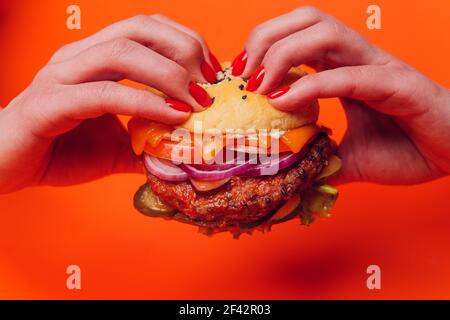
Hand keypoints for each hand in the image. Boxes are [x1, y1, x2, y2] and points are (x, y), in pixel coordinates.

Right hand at [0, 14, 218, 192]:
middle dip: (184, 49)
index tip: (213, 73)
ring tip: (198, 101)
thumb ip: (148, 143)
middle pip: (139, 28)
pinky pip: (105, 94)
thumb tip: (185, 151)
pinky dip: (145, 103)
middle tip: (210, 83)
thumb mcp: (116, 146)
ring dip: (169, 74)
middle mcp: (78, 57)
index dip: (186, 43)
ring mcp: (61, 76)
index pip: (147, 29)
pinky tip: (172, 117)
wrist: (3, 167)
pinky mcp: (50, 104)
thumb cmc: (58, 150)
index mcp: (95, 58)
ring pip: (122, 52)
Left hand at [233, 6, 449, 184]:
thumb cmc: (406, 149)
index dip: (263, 47)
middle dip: (266, 38)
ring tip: (258, 85)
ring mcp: (379, 67)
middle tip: (243, 74)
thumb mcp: (348, 156)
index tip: (239, 77)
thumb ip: (319, 159)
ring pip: (326, 32)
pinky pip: (349, 76)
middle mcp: (359, 58)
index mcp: (345, 67)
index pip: (299, 35)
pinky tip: (284, 101)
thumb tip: (289, 174)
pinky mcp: (398, 85)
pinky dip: (312, 85)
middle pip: (307, 19)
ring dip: (283, 53)